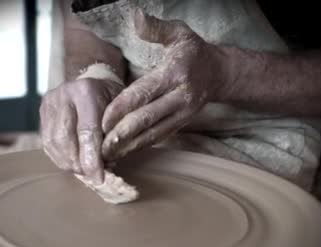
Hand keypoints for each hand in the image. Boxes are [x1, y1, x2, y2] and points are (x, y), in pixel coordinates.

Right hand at [40, 70, 123, 182]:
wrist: (94, 82)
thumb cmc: (112, 99)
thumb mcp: (121, 110)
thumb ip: (114, 133)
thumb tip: (107, 162)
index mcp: (86, 91)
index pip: (87, 131)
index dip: (92, 158)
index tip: (99, 178)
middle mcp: (63, 94)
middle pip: (65, 138)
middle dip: (78, 162)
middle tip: (90, 176)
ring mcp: (50, 102)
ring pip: (52, 141)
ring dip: (67, 162)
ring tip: (82, 170)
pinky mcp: (42, 111)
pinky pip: (46, 141)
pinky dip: (59, 157)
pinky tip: (72, 163)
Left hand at [101, 8, 231, 159]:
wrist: (218, 73)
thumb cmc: (193, 52)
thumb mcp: (178, 33)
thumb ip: (156, 28)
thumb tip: (136, 17)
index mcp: (175, 74)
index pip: (144, 93)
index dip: (122, 108)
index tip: (103, 120)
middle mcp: (180, 97)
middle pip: (148, 119)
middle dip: (123, 133)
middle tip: (101, 145)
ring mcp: (183, 114)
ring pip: (153, 133)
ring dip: (129, 146)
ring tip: (108, 155)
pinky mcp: (182, 125)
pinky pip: (159, 138)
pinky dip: (140, 146)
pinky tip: (123, 153)